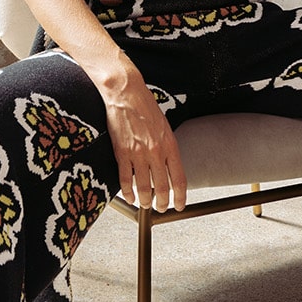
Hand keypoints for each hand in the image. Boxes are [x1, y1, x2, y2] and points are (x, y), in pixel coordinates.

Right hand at [99, 62, 186, 211]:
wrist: (126, 93)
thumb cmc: (145, 107)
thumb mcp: (165, 127)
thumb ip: (167, 147)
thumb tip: (167, 166)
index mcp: (170, 145)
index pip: (179, 179)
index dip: (180, 197)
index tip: (179, 205)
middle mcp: (156, 151)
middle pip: (162, 188)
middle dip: (162, 203)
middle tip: (161, 208)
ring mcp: (138, 153)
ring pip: (144, 187)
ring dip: (145, 201)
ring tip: (145, 204)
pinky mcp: (121, 152)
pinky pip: (125, 179)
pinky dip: (128, 192)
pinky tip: (130, 197)